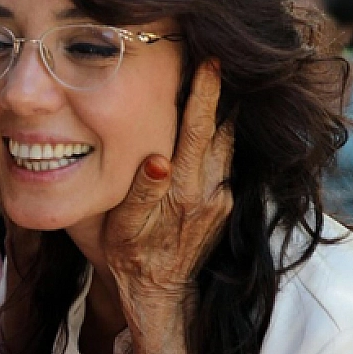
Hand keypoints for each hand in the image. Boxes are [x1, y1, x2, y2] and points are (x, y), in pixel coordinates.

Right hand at [103, 62, 233, 311]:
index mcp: (183, 189)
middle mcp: (209, 190)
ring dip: (224, 115)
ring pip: (228, 145)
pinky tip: (212, 127)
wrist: (159, 294)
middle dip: (220, 95)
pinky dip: (220, 140)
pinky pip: (226, 163)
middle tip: (217, 59)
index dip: (204, 93)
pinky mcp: (224, 206)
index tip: (210, 61)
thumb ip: (144, 190)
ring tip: (219, 83)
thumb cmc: (131, 256)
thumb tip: (157, 159)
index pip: (197, 129)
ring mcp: (221, 199)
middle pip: (221, 130)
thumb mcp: (124, 225)